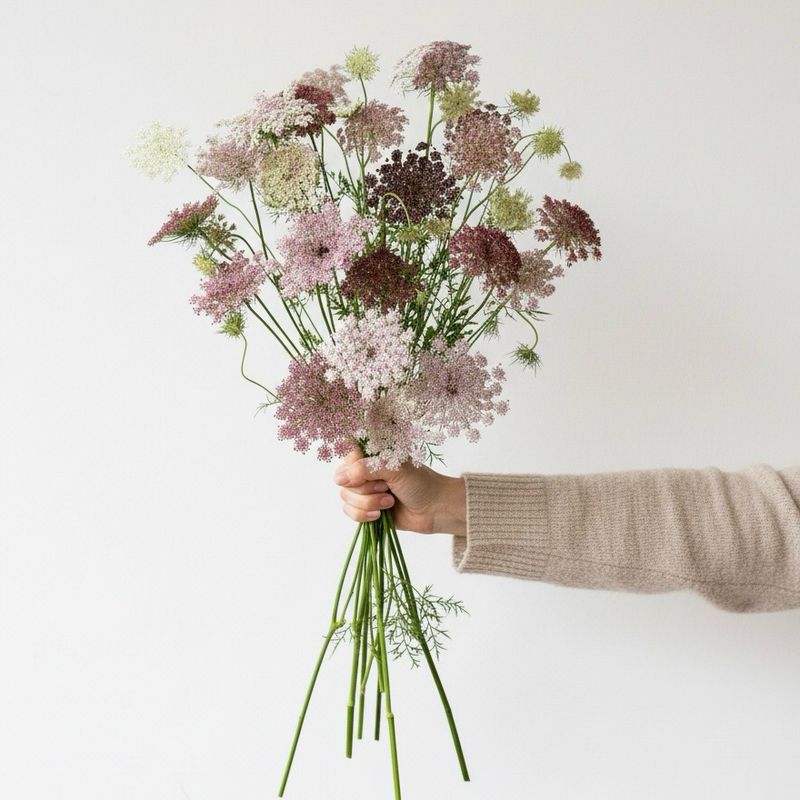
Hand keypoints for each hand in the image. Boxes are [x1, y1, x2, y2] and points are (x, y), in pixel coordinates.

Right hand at [333, 449, 465, 535]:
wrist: (435, 509)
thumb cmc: (420, 483)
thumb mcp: (394, 468)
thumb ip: (365, 468)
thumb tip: (339, 479)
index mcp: (372, 454)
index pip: (347, 455)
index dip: (354, 467)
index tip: (371, 474)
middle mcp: (365, 471)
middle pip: (343, 480)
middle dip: (366, 489)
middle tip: (387, 488)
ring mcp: (364, 491)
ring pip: (346, 498)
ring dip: (368, 503)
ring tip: (389, 502)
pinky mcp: (365, 509)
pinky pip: (350, 512)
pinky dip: (364, 515)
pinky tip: (380, 515)